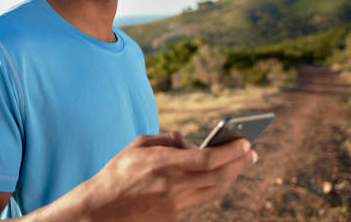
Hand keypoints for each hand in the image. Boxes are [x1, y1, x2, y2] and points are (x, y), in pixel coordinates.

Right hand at [83, 132, 256, 221]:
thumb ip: (167, 139)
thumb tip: (190, 142)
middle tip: (252, 152)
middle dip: (240, 163)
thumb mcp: (138, 145)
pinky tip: (219, 177)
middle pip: (219, 176)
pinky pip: (203, 198)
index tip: (245, 142)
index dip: (231, 151)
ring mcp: (177, 204)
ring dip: (232, 175)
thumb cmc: (118, 171)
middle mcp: (175, 186)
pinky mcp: (176, 216)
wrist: (103, 208)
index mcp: (164, 164)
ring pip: (216, 190)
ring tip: (240, 163)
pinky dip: (215, 186)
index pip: (208, 158)